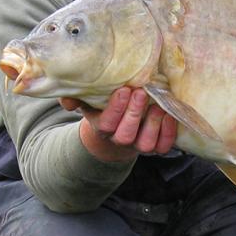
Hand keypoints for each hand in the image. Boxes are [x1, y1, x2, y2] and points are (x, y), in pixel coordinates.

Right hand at [61, 87, 177, 162]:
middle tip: (141, 92)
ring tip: (158, 105)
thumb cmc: (103, 106)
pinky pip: (163, 146)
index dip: (115, 109)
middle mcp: (120, 139)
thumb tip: (67, 101)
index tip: (124, 90)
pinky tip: (169, 115)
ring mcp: (139, 144)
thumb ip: (75, 97)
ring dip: (153, 125)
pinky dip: (168, 133)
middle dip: (134, 114)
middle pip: (125, 135)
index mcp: (102, 127)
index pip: (106, 124)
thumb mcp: (88, 99)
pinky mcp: (156, 146)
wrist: (119, 125)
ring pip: (146, 144)